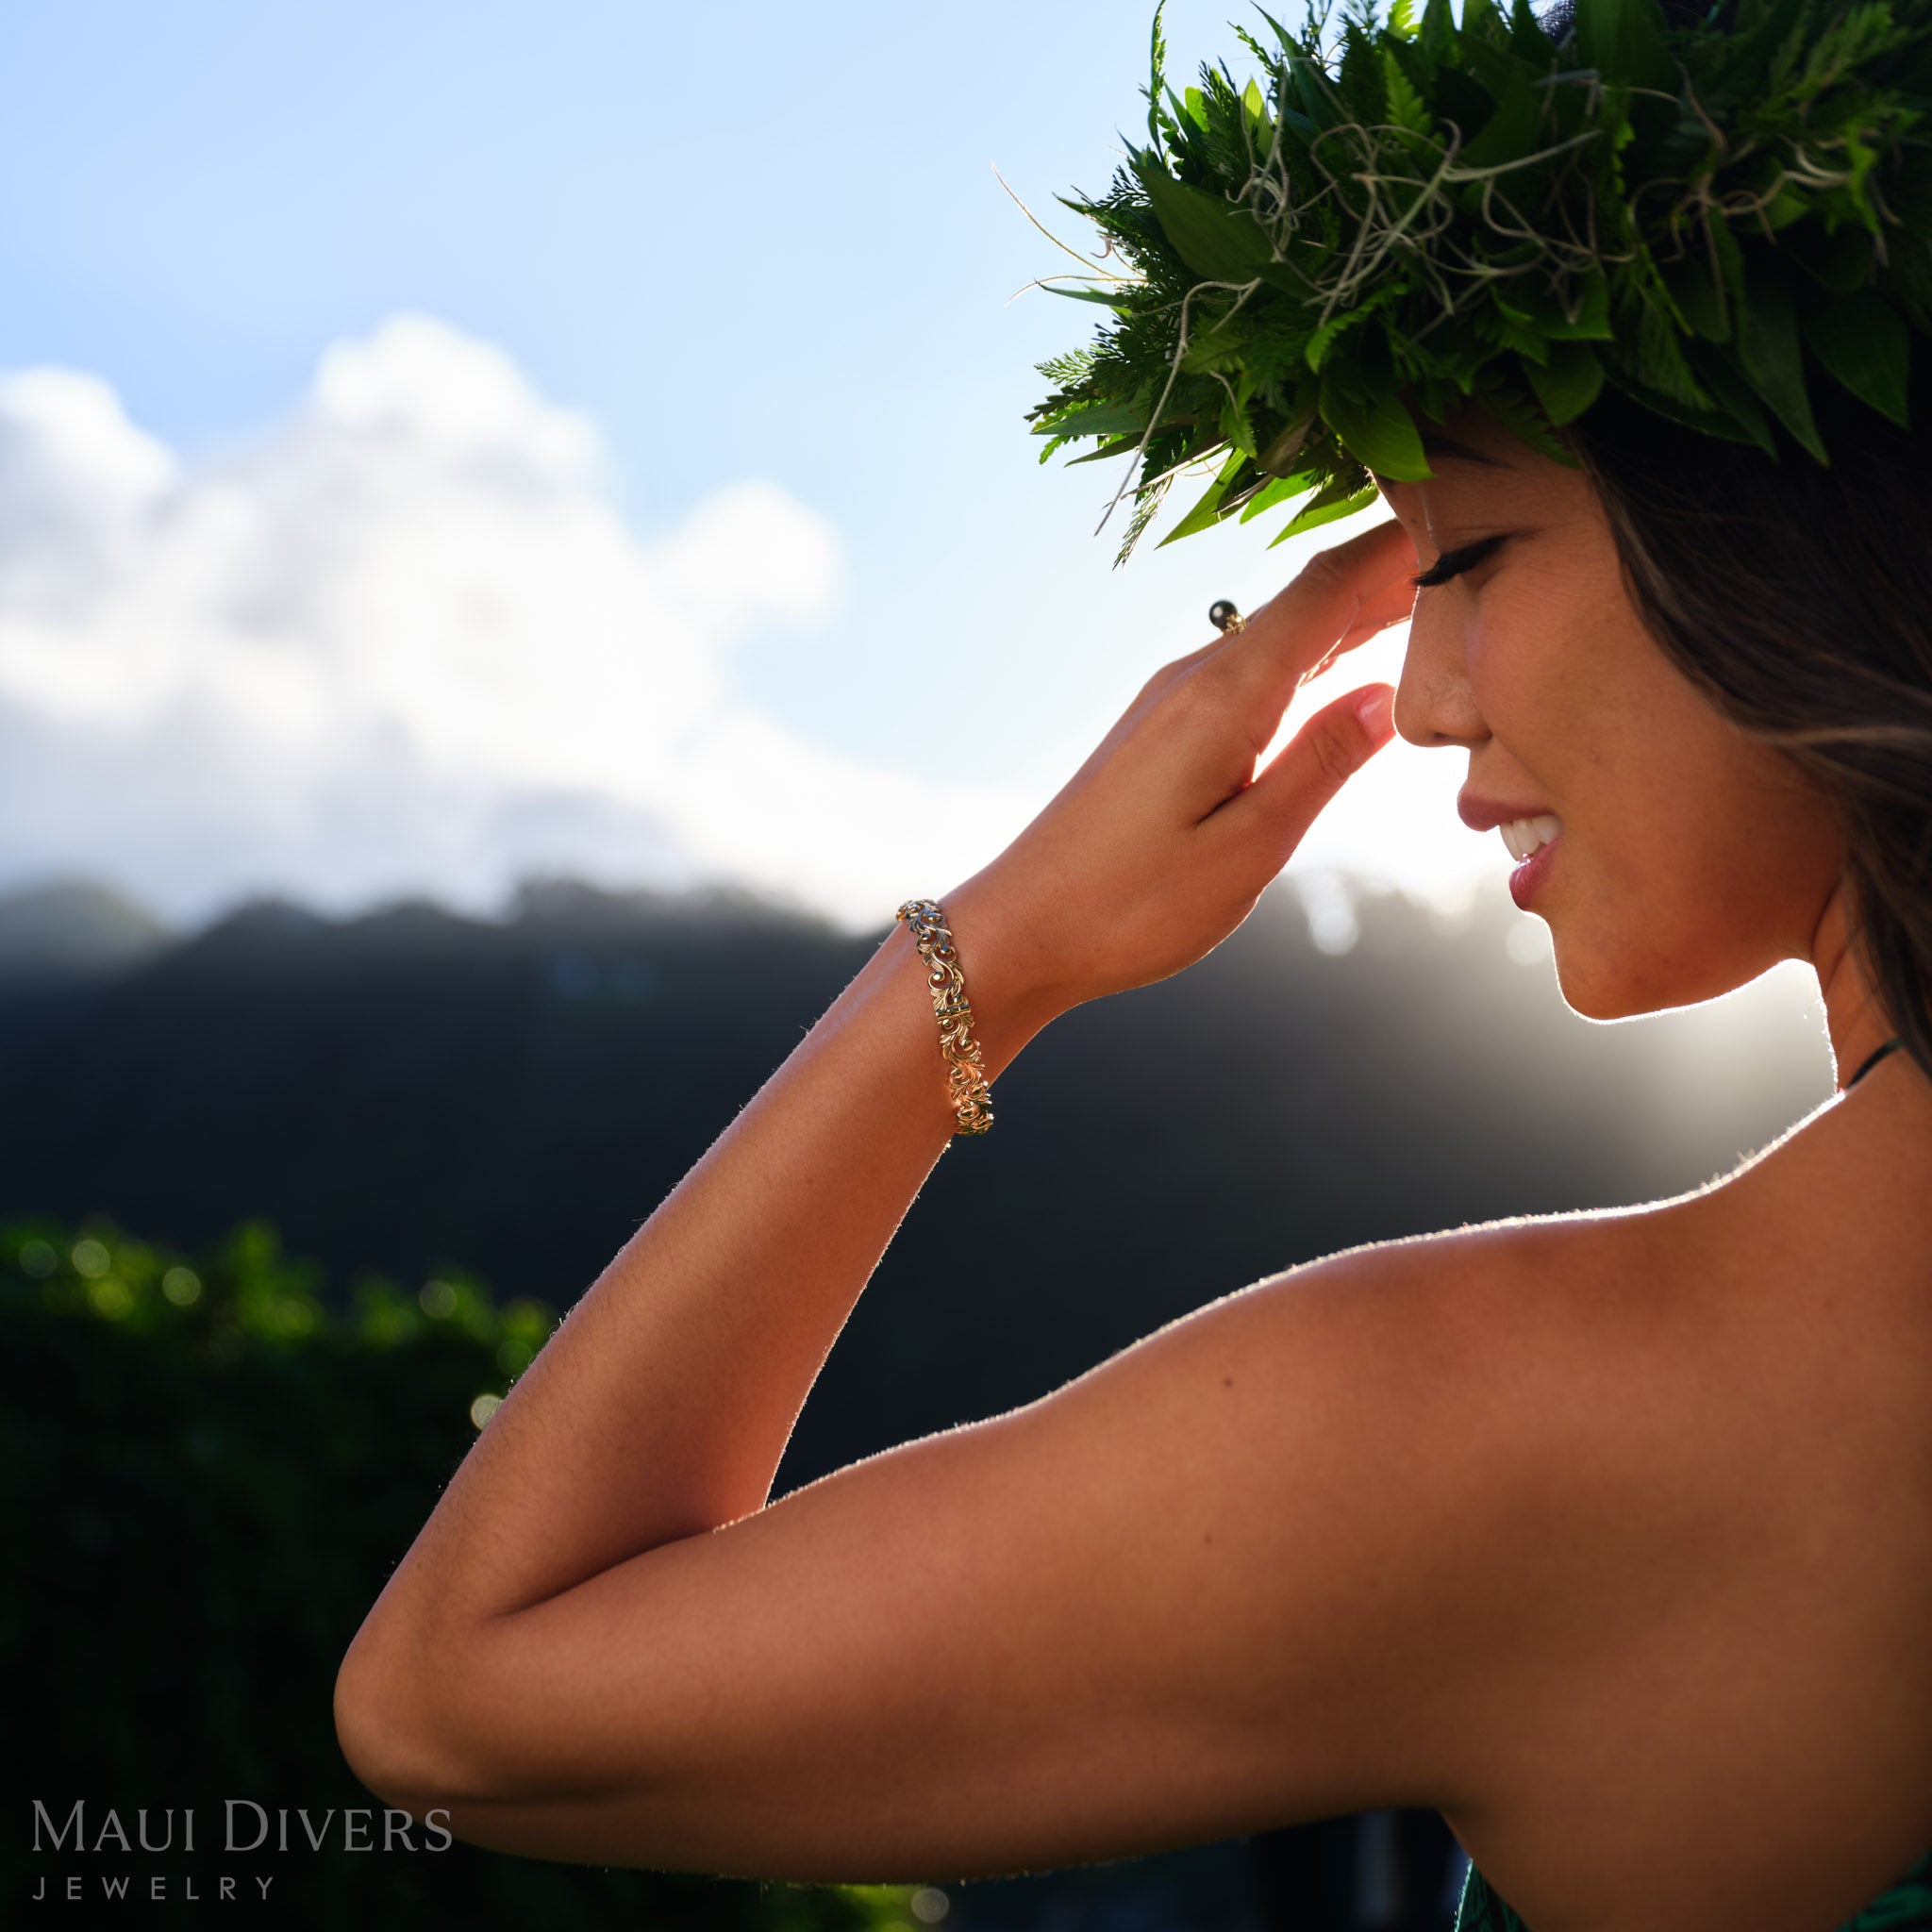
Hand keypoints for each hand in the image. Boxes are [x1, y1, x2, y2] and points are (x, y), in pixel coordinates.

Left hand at [953, 516, 1418, 1018]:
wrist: (1021, 931)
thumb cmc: (1128, 906)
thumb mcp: (1248, 848)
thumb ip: (1321, 765)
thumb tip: (1387, 699)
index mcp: (1225, 697)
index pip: (1326, 592)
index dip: (1395, 548)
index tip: (1462, 512)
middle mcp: (1196, 679)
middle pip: (1307, 600)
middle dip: (1385, 568)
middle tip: (1468, 542)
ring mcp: (1174, 700)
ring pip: (1280, 631)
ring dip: (1351, 608)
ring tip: (1424, 589)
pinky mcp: (1162, 729)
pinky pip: (1252, 666)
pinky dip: (1310, 650)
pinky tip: (1339, 661)